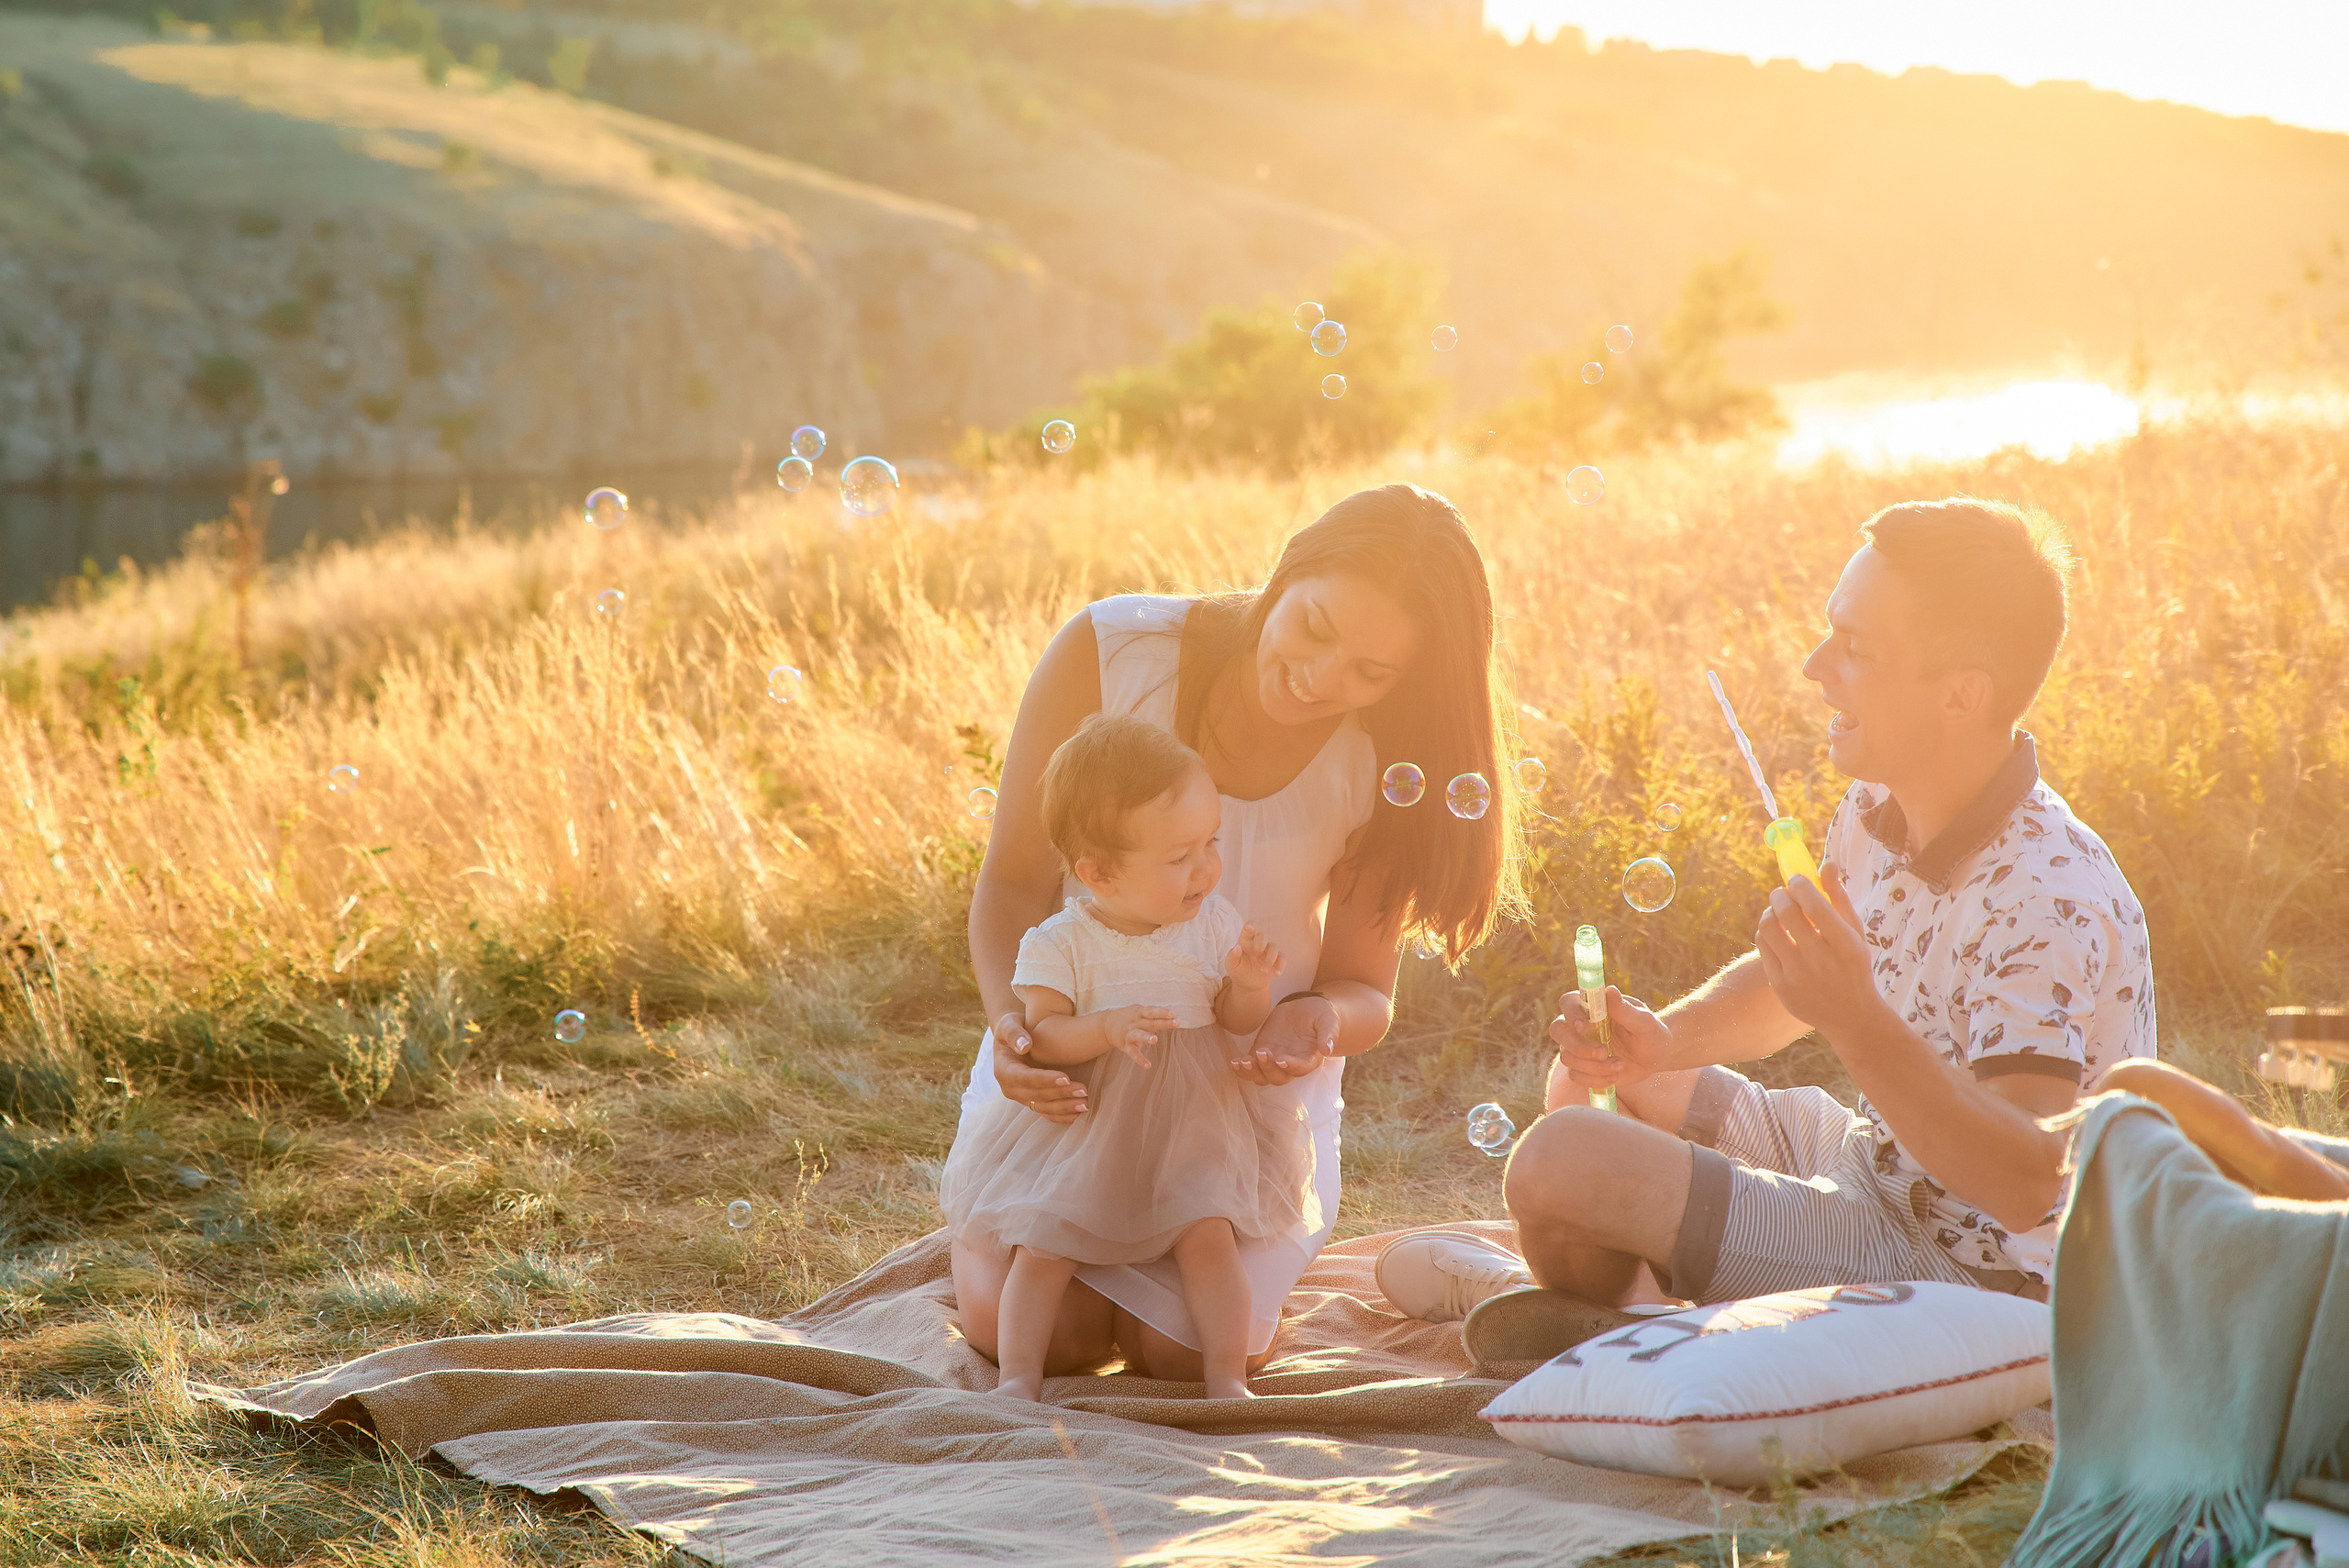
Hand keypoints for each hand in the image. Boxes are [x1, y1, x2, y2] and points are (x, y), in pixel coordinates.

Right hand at [990, 1011, 1086, 1124]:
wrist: (1015, 1037)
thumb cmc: (1013, 1027)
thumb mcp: (1009, 1024)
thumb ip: (1014, 1033)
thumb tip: (1024, 1045)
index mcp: (1003, 1070)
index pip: (1024, 1078)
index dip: (1044, 1080)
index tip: (1065, 1078)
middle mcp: (1010, 1088)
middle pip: (1037, 1095)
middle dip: (1060, 1094)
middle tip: (1083, 1090)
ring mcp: (1021, 1097)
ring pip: (1043, 1107)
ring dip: (1064, 1108)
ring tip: (1085, 1104)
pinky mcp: (1032, 1101)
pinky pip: (1046, 1113)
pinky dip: (1061, 1116)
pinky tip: (1077, 1115)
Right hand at [1099, 1004, 1177, 1067]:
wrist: (1106, 1025)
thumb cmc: (1129, 1018)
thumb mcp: (1139, 1012)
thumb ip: (1154, 1015)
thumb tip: (1173, 1017)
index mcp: (1140, 1013)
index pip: (1152, 1011)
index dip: (1163, 1012)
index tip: (1174, 1013)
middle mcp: (1135, 1022)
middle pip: (1150, 1022)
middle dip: (1164, 1022)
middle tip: (1177, 1022)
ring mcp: (1129, 1034)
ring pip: (1138, 1035)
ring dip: (1146, 1037)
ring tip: (1154, 1040)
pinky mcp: (1126, 1046)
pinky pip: (1133, 1053)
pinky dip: (1140, 1059)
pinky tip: (1148, 1065)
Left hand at [1222, 924, 1285, 990]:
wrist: (1247, 984)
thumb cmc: (1238, 970)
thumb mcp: (1231, 965)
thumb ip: (1232, 956)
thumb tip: (1237, 947)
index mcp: (1245, 941)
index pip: (1247, 931)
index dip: (1249, 927)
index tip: (1250, 927)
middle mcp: (1257, 943)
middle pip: (1262, 936)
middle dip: (1260, 944)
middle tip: (1255, 955)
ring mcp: (1268, 951)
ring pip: (1273, 947)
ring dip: (1269, 959)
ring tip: (1263, 971)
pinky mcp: (1276, 960)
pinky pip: (1282, 959)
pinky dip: (1281, 965)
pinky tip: (1277, 974)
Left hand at [1232, 994, 1337, 1086]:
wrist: (1305, 1010)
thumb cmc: (1320, 1015)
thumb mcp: (1328, 1019)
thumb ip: (1329, 1033)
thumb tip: (1327, 1049)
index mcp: (1310, 1059)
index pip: (1301, 1068)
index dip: (1291, 1067)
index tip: (1282, 1060)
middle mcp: (1291, 1065)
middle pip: (1278, 1077)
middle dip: (1268, 1069)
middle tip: (1262, 1053)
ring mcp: (1274, 1061)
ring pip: (1262, 1077)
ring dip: (1252, 1073)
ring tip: (1243, 1062)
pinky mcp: (1261, 1054)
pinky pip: (1250, 1067)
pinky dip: (1241, 1068)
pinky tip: (1234, 1062)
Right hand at [1549, 985, 1673, 1092]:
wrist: (1653, 1058)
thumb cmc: (1651, 1034)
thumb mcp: (1645, 1022)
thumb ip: (1626, 1009)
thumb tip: (1610, 990)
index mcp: (1592, 1006)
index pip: (1568, 1002)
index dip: (1571, 1014)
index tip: (1585, 1027)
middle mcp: (1579, 1025)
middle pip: (1557, 1031)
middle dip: (1578, 1046)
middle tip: (1604, 1053)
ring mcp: (1578, 1047)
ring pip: (1567, 1057)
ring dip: (1594, 1066)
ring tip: (1620, 1065)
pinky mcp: (1582, 1067)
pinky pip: (1575, 1076)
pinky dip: (1595, 1079)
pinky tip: (1614, 1075)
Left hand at [1754, 863, 1886, 1039]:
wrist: (1850, 1015)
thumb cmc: (1852, 964)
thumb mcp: (1855, 933)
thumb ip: (1839, 897)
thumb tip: (1826, 863)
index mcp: (1846, 946)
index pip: (1815, 905)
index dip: (1800, 885)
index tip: (1796, 879)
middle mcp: (1822, 962)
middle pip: (1787, 913)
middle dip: (1780, 894)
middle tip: (1782, 892)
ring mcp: (1799, 976)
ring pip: (1768, 928)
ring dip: (1769, 911)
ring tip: (1778, 910)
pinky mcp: (1781, 986)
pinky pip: (1762, 946)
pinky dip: (1766, 932)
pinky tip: (1776, 932)